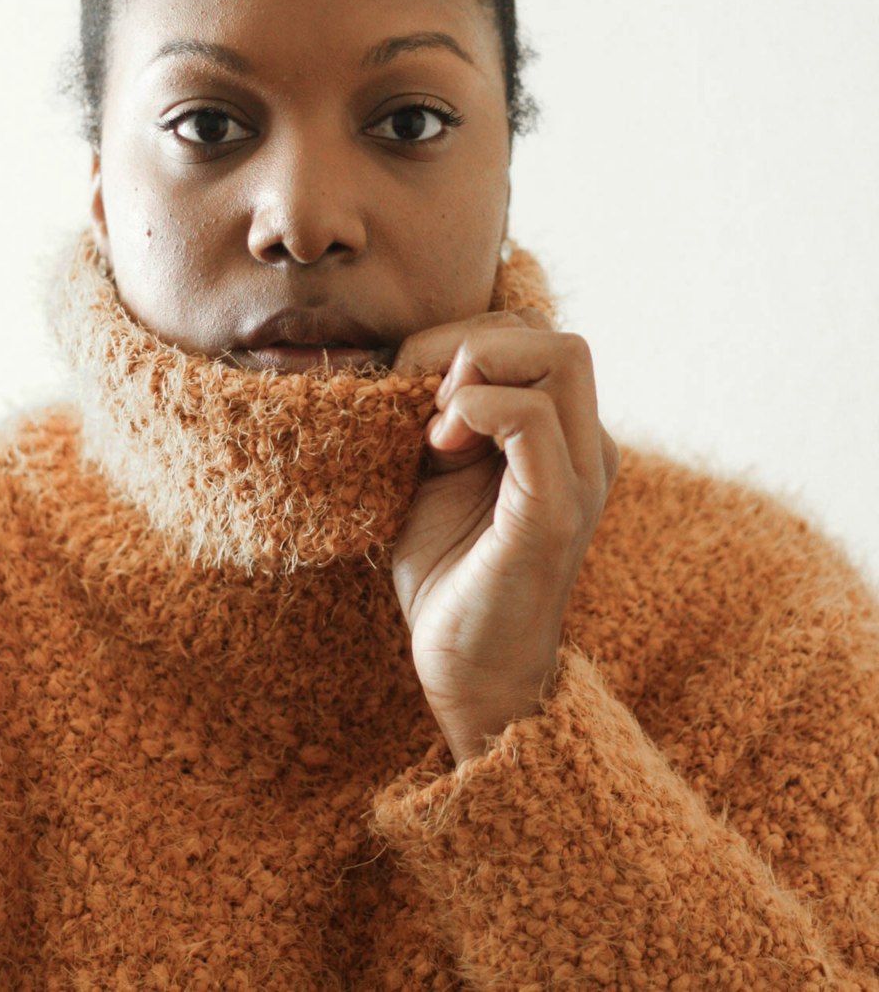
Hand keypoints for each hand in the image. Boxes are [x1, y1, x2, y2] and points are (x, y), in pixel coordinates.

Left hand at [390, 309, 619, 766]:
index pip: (535, 337)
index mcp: (566, 437)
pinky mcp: (556, 512)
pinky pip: (534, 419)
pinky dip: (480, 408)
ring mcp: (581, 478)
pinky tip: (440, 448)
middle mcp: (588, 449)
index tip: (418, 395)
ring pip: (561, 357)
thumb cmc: (448, 570)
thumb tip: (419, 355)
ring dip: (478, 372)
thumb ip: (441, 409)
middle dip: (473, 345)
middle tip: (427, 404)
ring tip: (436, 432)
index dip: (466, 341)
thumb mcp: (435, 468)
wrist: (464, 669)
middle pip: (557, 337)